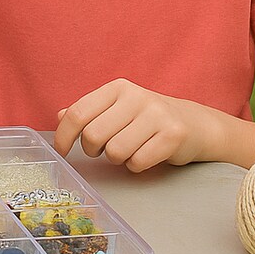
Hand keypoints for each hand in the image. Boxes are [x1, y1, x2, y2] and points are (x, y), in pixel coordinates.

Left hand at [54, 78, 211, 171]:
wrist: (195, 124)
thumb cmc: (147, 119)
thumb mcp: (116, 109)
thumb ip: (89, 113)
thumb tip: (59, 116)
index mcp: (117, 88)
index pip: (78, 113)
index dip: (64, 136)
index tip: (61, 151)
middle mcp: (136, 97)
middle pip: (94, 136)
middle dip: (93, 150)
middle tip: (104, 150)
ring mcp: (157, 115)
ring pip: (115, 152)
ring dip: (117, 159)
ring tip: (129, 150)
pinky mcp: (173, 135)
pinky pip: (138, 162)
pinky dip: (136, 166)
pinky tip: (145, 155)